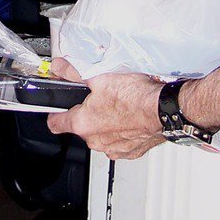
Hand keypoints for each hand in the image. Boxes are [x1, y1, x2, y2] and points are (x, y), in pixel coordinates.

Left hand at [47, 70, 165, 160]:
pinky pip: (121, 142)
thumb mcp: (99, 77)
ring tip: (119, 106)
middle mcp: (96, 141)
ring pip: (102, 136)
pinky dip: (124, 132)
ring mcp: (113, 149)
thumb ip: (74, 73)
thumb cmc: (135, 97)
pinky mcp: (131, 152)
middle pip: (82, 128)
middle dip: (88, 115)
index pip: (55, 124)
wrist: (164, 110)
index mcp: (83, 124)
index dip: (55, 114)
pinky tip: (131, 117)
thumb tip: (60, 67)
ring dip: (107, 124)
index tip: (58, 109)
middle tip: (100, 98)